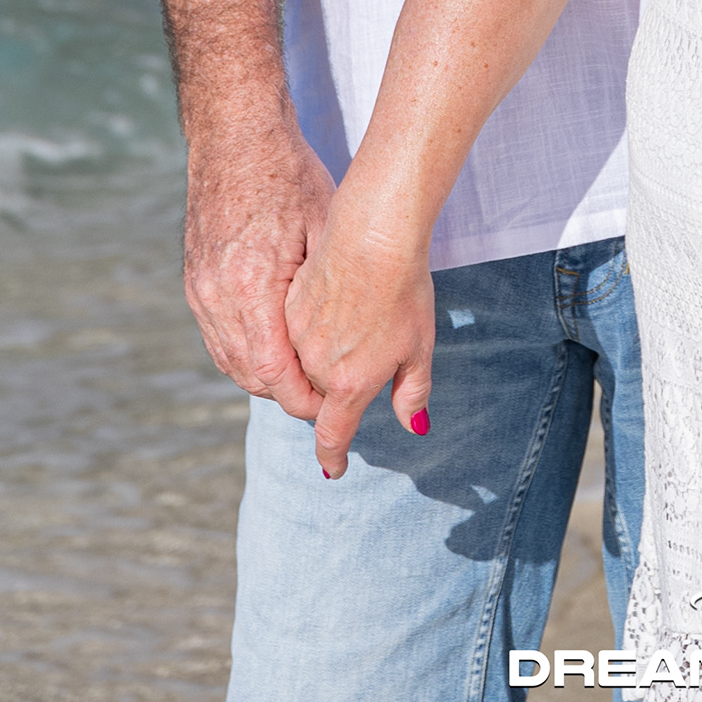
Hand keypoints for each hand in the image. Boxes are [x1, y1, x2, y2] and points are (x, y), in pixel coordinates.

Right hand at [180, 119, 337, 419]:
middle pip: (251, 376)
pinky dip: (246, 355)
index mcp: (252, 287)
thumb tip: (358, 343)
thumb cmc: (290, 175)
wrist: (235, 135)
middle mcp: (217, 297)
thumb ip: (335, 292)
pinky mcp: (194, 284)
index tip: (335, 404)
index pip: (276, 374)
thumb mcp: (327, 227)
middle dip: (289, 393)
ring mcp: (200, 291)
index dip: (306, 398)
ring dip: (267, 377)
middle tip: (328, 395)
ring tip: (308, 377)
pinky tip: (277, 351)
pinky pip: (218, 339)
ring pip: (231, 362)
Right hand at [285, 201, 436, 479]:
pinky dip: (300, 339)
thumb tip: (415, 426)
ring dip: (312, 369)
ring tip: (342, 340)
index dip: (332, 456)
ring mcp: (293, 336)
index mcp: (349, 381)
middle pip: (315, 398)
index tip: (333, 470)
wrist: (373, 230)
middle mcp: (314, 365)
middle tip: (353, 376)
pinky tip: (324, 312)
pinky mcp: (281, 306)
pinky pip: (284, 338)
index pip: (333, 434)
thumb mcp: (419, 344)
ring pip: (296, 369)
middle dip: (331, 397)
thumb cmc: (405, 287)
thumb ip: (413, 391)